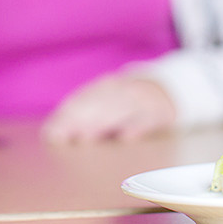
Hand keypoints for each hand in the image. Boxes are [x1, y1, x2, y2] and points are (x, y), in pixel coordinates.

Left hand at [42, 74, 176, 144]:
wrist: (170, 87)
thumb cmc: (128, 100)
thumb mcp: (107, 99)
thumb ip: (83, 111)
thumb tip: (52, 132)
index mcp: (105, 86)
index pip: (82, 100)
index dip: (66, 116)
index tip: (52, 134)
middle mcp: (122, 89)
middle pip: (98, 104)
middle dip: (80, 120)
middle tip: (64, 137)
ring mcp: (143, 99)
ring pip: (121, 109)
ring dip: (103, 122)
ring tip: (86, 137)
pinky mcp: (161, 111)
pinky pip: (149, 118)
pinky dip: (138, 126)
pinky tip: (127, 137)